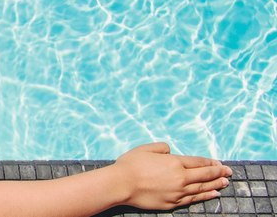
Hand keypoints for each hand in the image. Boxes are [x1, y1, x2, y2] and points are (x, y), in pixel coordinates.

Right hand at [113, 142, 231, 209]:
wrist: (121, 185)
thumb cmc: (131, 165)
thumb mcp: (146, 148)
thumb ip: (161, 147)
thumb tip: (170, 150)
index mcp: (175, 162)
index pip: (199, 162)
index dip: (211, 163)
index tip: (219, 163)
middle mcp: (181, 178)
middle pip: (205, 175)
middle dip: (219, 173)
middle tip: (229, 172)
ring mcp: (178, 192)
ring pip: (202, 188)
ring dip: (215, 185)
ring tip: (225, 183)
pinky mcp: (173, 203)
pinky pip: (194, 199)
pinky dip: (205, 196)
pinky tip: (212, 194)